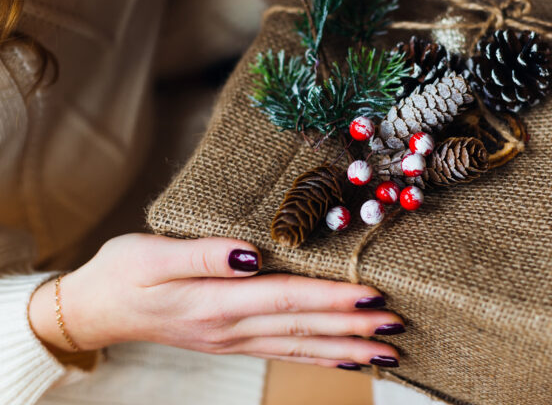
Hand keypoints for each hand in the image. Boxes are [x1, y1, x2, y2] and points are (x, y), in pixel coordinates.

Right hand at [29, 234, 402, 368]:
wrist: (96, 308)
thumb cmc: (123, 273)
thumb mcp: (152, 254)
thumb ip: (204, 255)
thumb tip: (250, 254)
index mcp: (216, 302)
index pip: (286, 298)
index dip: (331, 298)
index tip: (371, 296)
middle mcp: (231, 327)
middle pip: (302, 327)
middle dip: (352, 328)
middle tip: (396, 328)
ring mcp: (232, 340)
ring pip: (299, 345)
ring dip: (344, 348)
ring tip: (385, 353)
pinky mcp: (231, 341)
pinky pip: (283, 352)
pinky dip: (318, 356)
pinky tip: (342, 358)